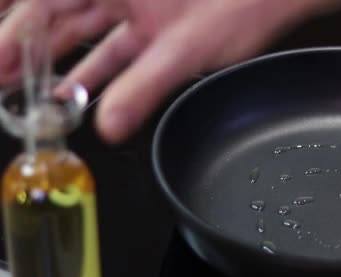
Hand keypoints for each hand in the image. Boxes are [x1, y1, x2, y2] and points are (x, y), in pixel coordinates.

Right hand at [0, 0, 324, 142]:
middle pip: (56, 18)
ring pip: (83, 36)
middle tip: (2, 84)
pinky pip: (115, 50)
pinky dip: (95, 72)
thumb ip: (144, 87)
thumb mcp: (186, 49)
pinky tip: (73, 95)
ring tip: (24, 97)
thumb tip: (108, 126)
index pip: (45, 4)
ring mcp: (137, 7)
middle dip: (24, 51)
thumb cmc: (241, 2)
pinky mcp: (155, 26)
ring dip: (55, 66)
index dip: (12, 32)